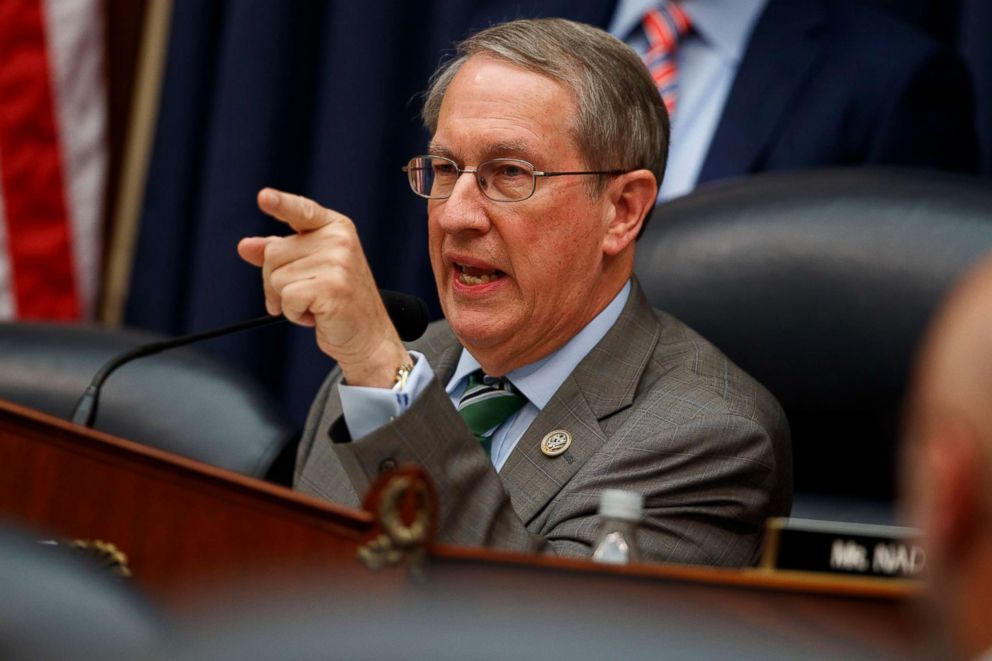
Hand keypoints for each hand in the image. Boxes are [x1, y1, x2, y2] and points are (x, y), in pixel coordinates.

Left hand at [237, 188, 409, 387]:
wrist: (368, 337)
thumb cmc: (339, 302)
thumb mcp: (309, 270)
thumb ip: (280, 254)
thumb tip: (245, 246)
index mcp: (336, 228)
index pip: (302, 211)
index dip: (281, 203)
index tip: (263, 197)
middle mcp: (339, 240)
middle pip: (273, 253)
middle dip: (276, 281)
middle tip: (304, 296)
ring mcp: (338, 262)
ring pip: (276, 278)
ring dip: (287, 301)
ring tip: (315, 305)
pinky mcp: (332, 286)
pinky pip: (287, 298)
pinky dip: (294, 313)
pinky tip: (316, 315)